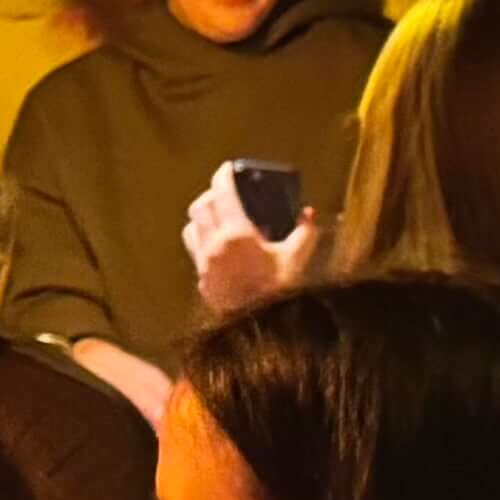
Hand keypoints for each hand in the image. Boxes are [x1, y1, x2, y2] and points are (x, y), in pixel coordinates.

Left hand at [182, 172, 328, 318]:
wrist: (261, 330)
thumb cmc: (281, 292)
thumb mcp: (297, 258)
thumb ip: (305, 232)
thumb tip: (308, 213)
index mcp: (237, 234)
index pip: (222, 193)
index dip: (223, 176)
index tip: (228, 168)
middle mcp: (214, 246)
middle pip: (200, 206)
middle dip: (211, 194)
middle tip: (226, 193)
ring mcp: (204, 264)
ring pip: (190, 227)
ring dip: (201, 217)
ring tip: (217, 217)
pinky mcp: (201, 281)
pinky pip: (193, 251)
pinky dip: (201, 240)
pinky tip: (217, 245)